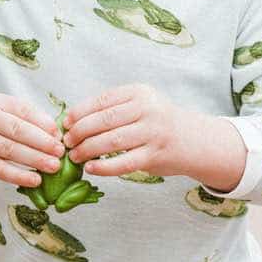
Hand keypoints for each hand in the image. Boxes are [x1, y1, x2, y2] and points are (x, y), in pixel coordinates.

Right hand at [0, 93, 65, 187]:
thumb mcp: (6, 119)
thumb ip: (30, 123)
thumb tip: (57, 135)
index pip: (23, 110)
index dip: (43, 123)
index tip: (59, 134)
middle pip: (17, 130)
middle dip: (42, 142)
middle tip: (60, 151)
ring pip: (10, 150)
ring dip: (35, 159)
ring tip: (54, 166)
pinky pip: (1, 169)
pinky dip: (20, 176)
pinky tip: (35, 180)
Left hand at [60, 83, 194, 177]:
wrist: (196, 140)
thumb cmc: (159, 123)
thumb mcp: (142, 105)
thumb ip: (114, 108)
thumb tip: (73, 120)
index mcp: (140, 93)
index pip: (102, 101)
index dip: (79, 112)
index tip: (65, 123)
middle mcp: (147, 110)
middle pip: (104, 120)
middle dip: (79, 132)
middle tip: (67, 142)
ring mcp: (152, 133)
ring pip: (111, 142)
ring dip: (87, 150)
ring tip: (75, 156)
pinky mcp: (155, 156)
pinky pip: (123, 163)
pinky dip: (104, 167)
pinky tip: (91, 168)